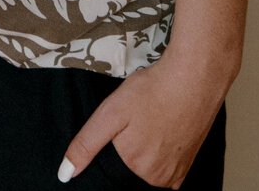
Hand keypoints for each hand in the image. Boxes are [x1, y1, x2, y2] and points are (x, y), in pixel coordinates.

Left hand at [59, 49, 230, 187]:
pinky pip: (165, 169)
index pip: (111, 172)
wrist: (193, 80)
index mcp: (137, 168)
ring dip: (141, 155)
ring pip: (147, 171)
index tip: (116, 134)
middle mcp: (159, 178)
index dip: (108, 154)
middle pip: (129, 172)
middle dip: (124, 152)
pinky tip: (156, 135)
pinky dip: (157, 156)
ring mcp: (176, 172)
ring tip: (143, 127)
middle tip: (130, 125)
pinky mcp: (188, 163)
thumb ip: (86, 145)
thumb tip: (66, 174)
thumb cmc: (151, 92)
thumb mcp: (109, 114)